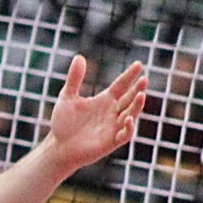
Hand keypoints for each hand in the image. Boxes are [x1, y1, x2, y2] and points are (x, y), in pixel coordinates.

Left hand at [41, 55, 146, 172]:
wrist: (58, 146)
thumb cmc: (64, 123)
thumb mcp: (67, 97)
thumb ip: (74, 78)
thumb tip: (79, 57)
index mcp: (105, 100)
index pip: (121, 85)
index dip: (130, 75)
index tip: (138, 64)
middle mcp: (112, 112)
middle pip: (129, 99)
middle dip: (137, 90)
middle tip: (143, 79)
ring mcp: (113, 127)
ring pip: (131, 114)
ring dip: (136, 106)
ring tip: (141, 95)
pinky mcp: (111, 141)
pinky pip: (125, 135)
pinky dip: (128, 128)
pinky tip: (128, 119)